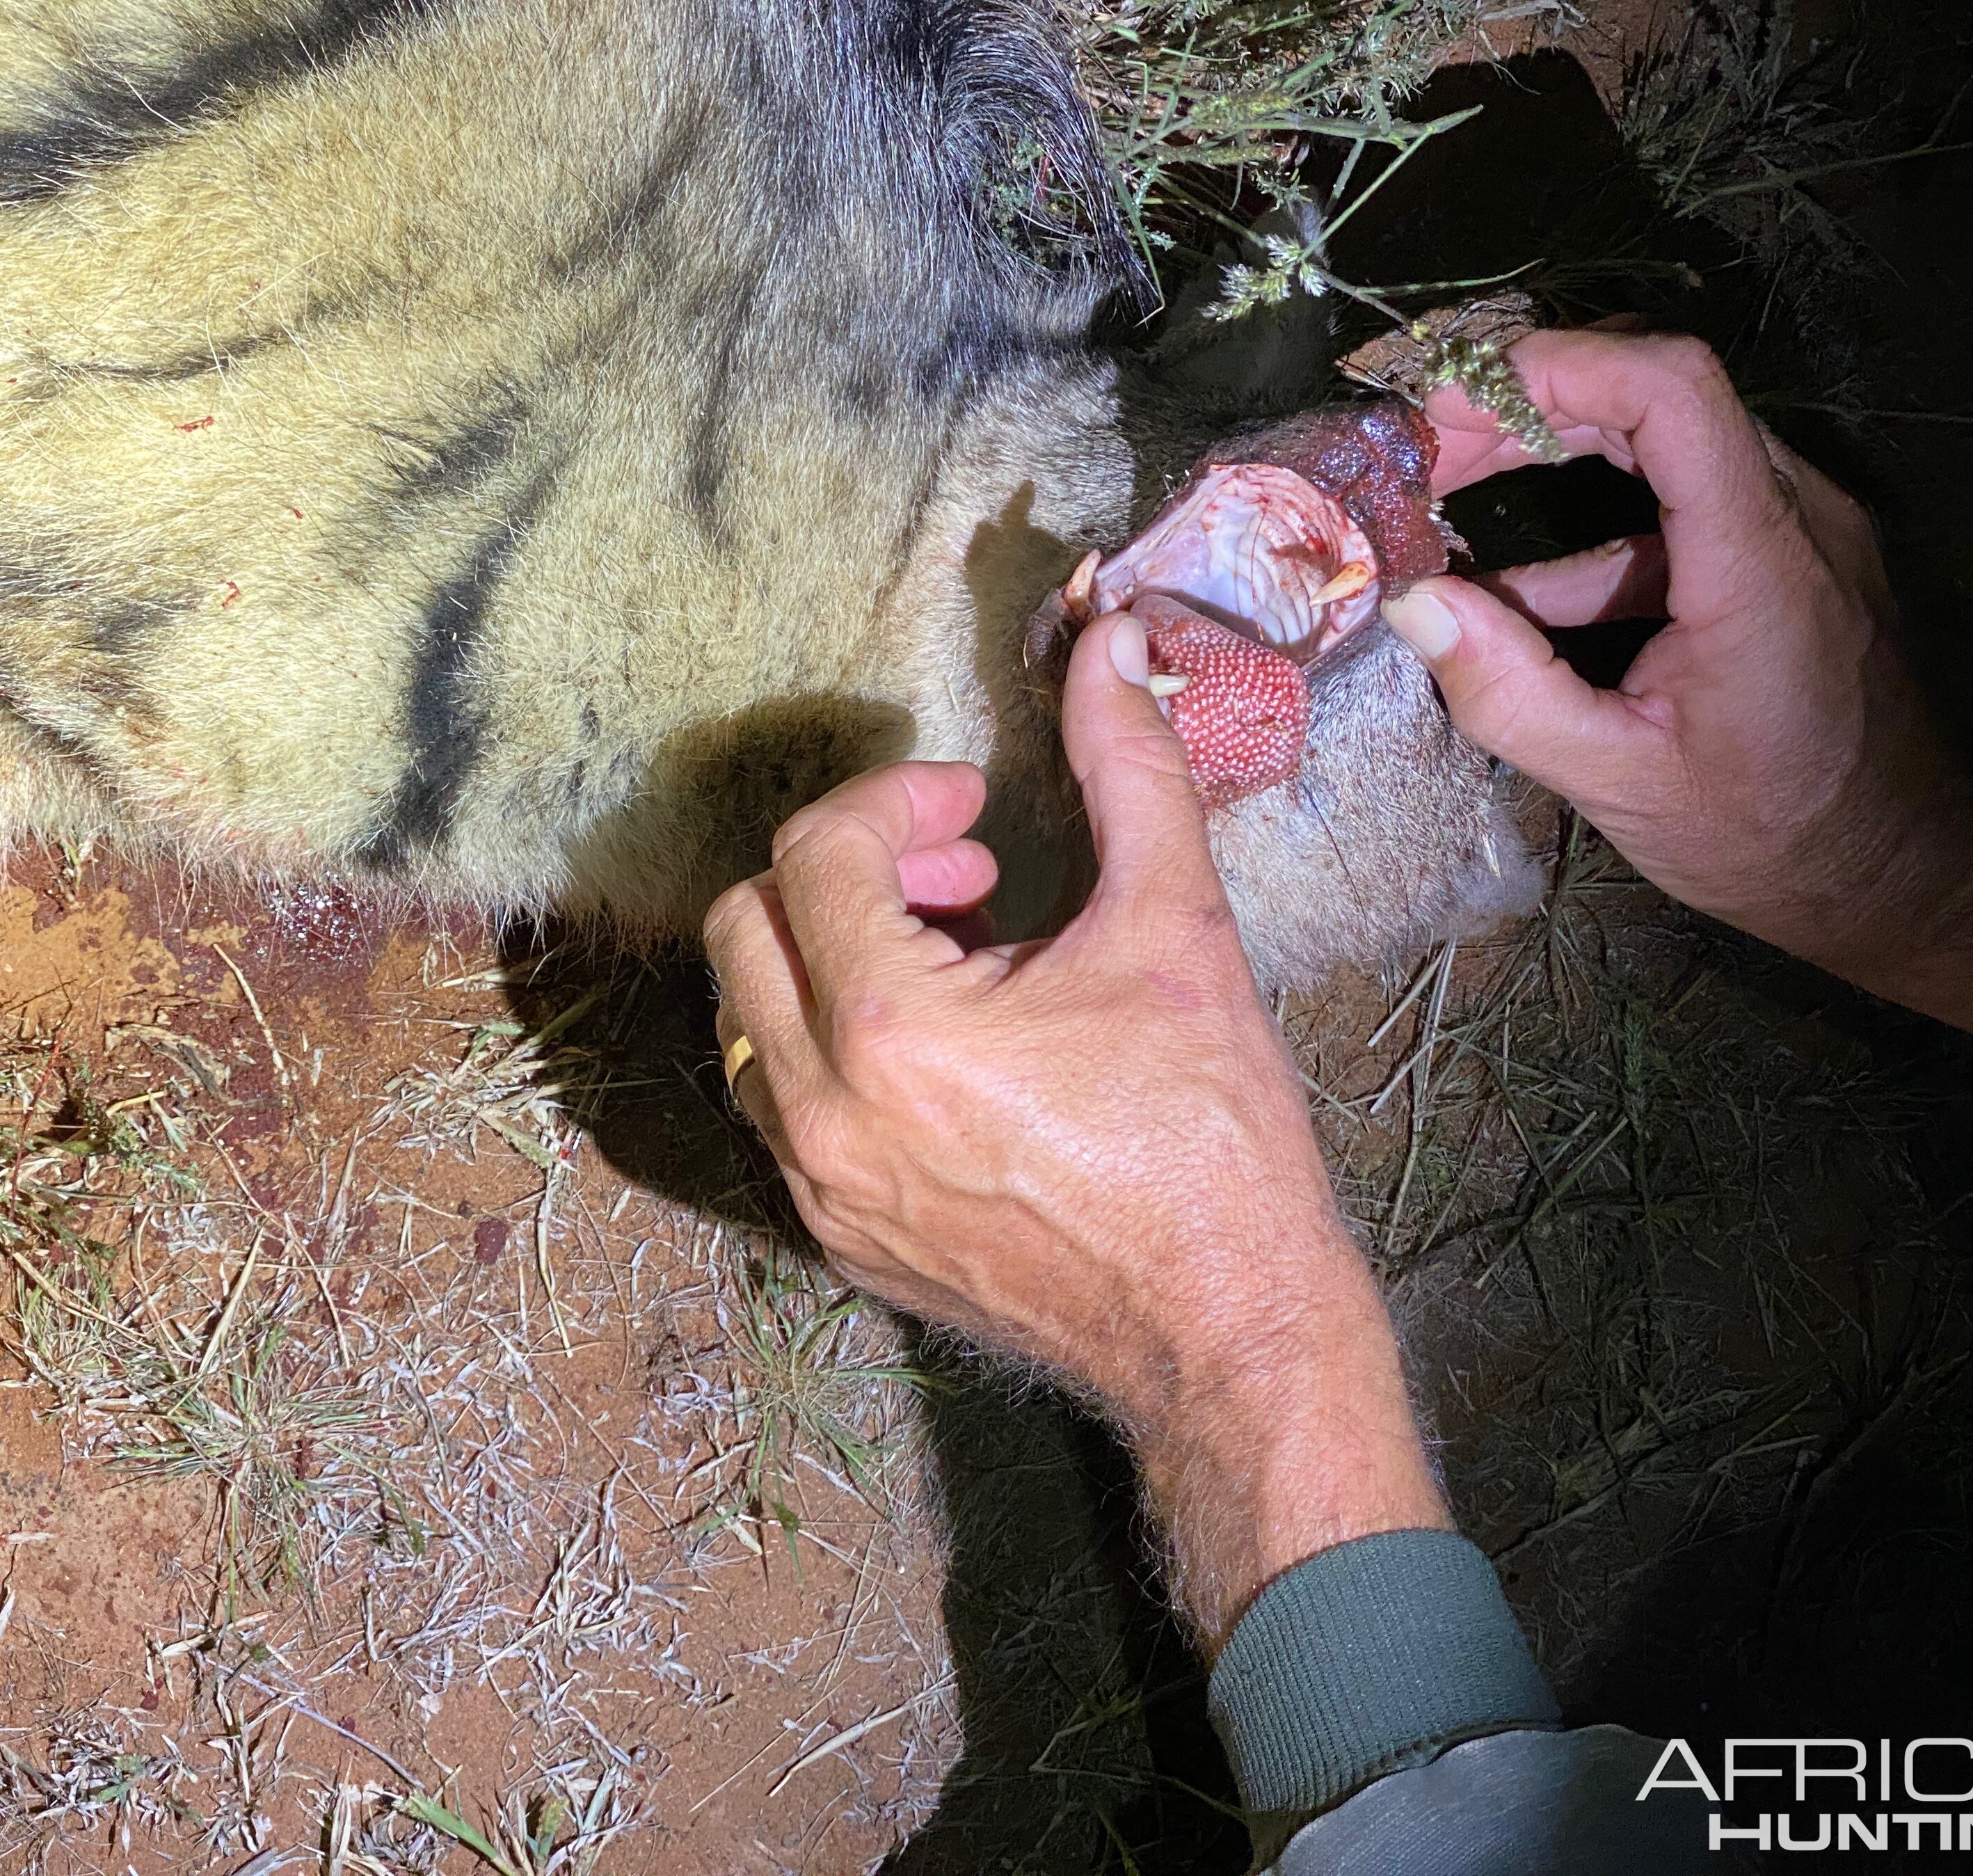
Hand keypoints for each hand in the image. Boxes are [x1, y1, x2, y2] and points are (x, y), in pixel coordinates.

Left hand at [704, 615, 1446, 1644]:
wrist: (1227, 1330)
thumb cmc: (1211, 1137)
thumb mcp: (1178, 926)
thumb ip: (1127, 766)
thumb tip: (1110, 641)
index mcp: (894, 1031)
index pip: (815, 852)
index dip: (893, 798)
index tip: (974, 808)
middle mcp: (827, 1115)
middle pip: (744, 925)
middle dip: (843, 870)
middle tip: (959, 874)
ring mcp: (820, 1190)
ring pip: (748, 1018)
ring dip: (827, 958)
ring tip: (955, 958)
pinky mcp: (838, 1241)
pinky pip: (781, 1106)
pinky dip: (833, 1046)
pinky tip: (944, 1047)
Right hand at [1391, 329, 1972, 1122]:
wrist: (1902, 881)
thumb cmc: (1773, 841)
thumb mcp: (1621, 782)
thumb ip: (1510, 692)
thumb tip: (1411, 602)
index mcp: (1762, 561)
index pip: (1672, 391)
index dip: (1559, 366)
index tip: (1455, 398)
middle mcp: (1799, 518)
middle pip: (1663, 395)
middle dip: (1533, 403)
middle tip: (1429, 442)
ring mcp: (1805, 535)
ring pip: (1673, 442)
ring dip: (1557, 456)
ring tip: (1453, 493)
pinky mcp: (1794, 564)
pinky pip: (1690, 506)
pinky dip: (1597, 526)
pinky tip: (1519, 593)